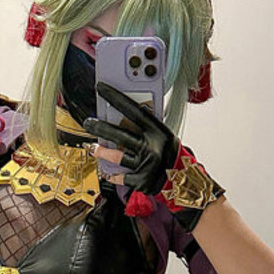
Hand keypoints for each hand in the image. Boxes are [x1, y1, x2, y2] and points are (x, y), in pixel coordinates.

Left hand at [86, 81, 223, 230]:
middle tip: (88, 122)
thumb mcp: (164, 138)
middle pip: (120, 135)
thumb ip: (146, 129)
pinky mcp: (141, 181)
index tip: (102, 90)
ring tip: (92, 147)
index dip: (116, 99)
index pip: (134, 111)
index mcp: (160, 133)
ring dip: (101, 151)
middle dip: (101, 128)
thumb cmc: (171, 158)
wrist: (185, 183)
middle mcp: (153, 148)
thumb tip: (122, 117)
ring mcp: (146, 165)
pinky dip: (113, 175)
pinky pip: (120, 176)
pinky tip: (106, 172)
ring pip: (117, 156)